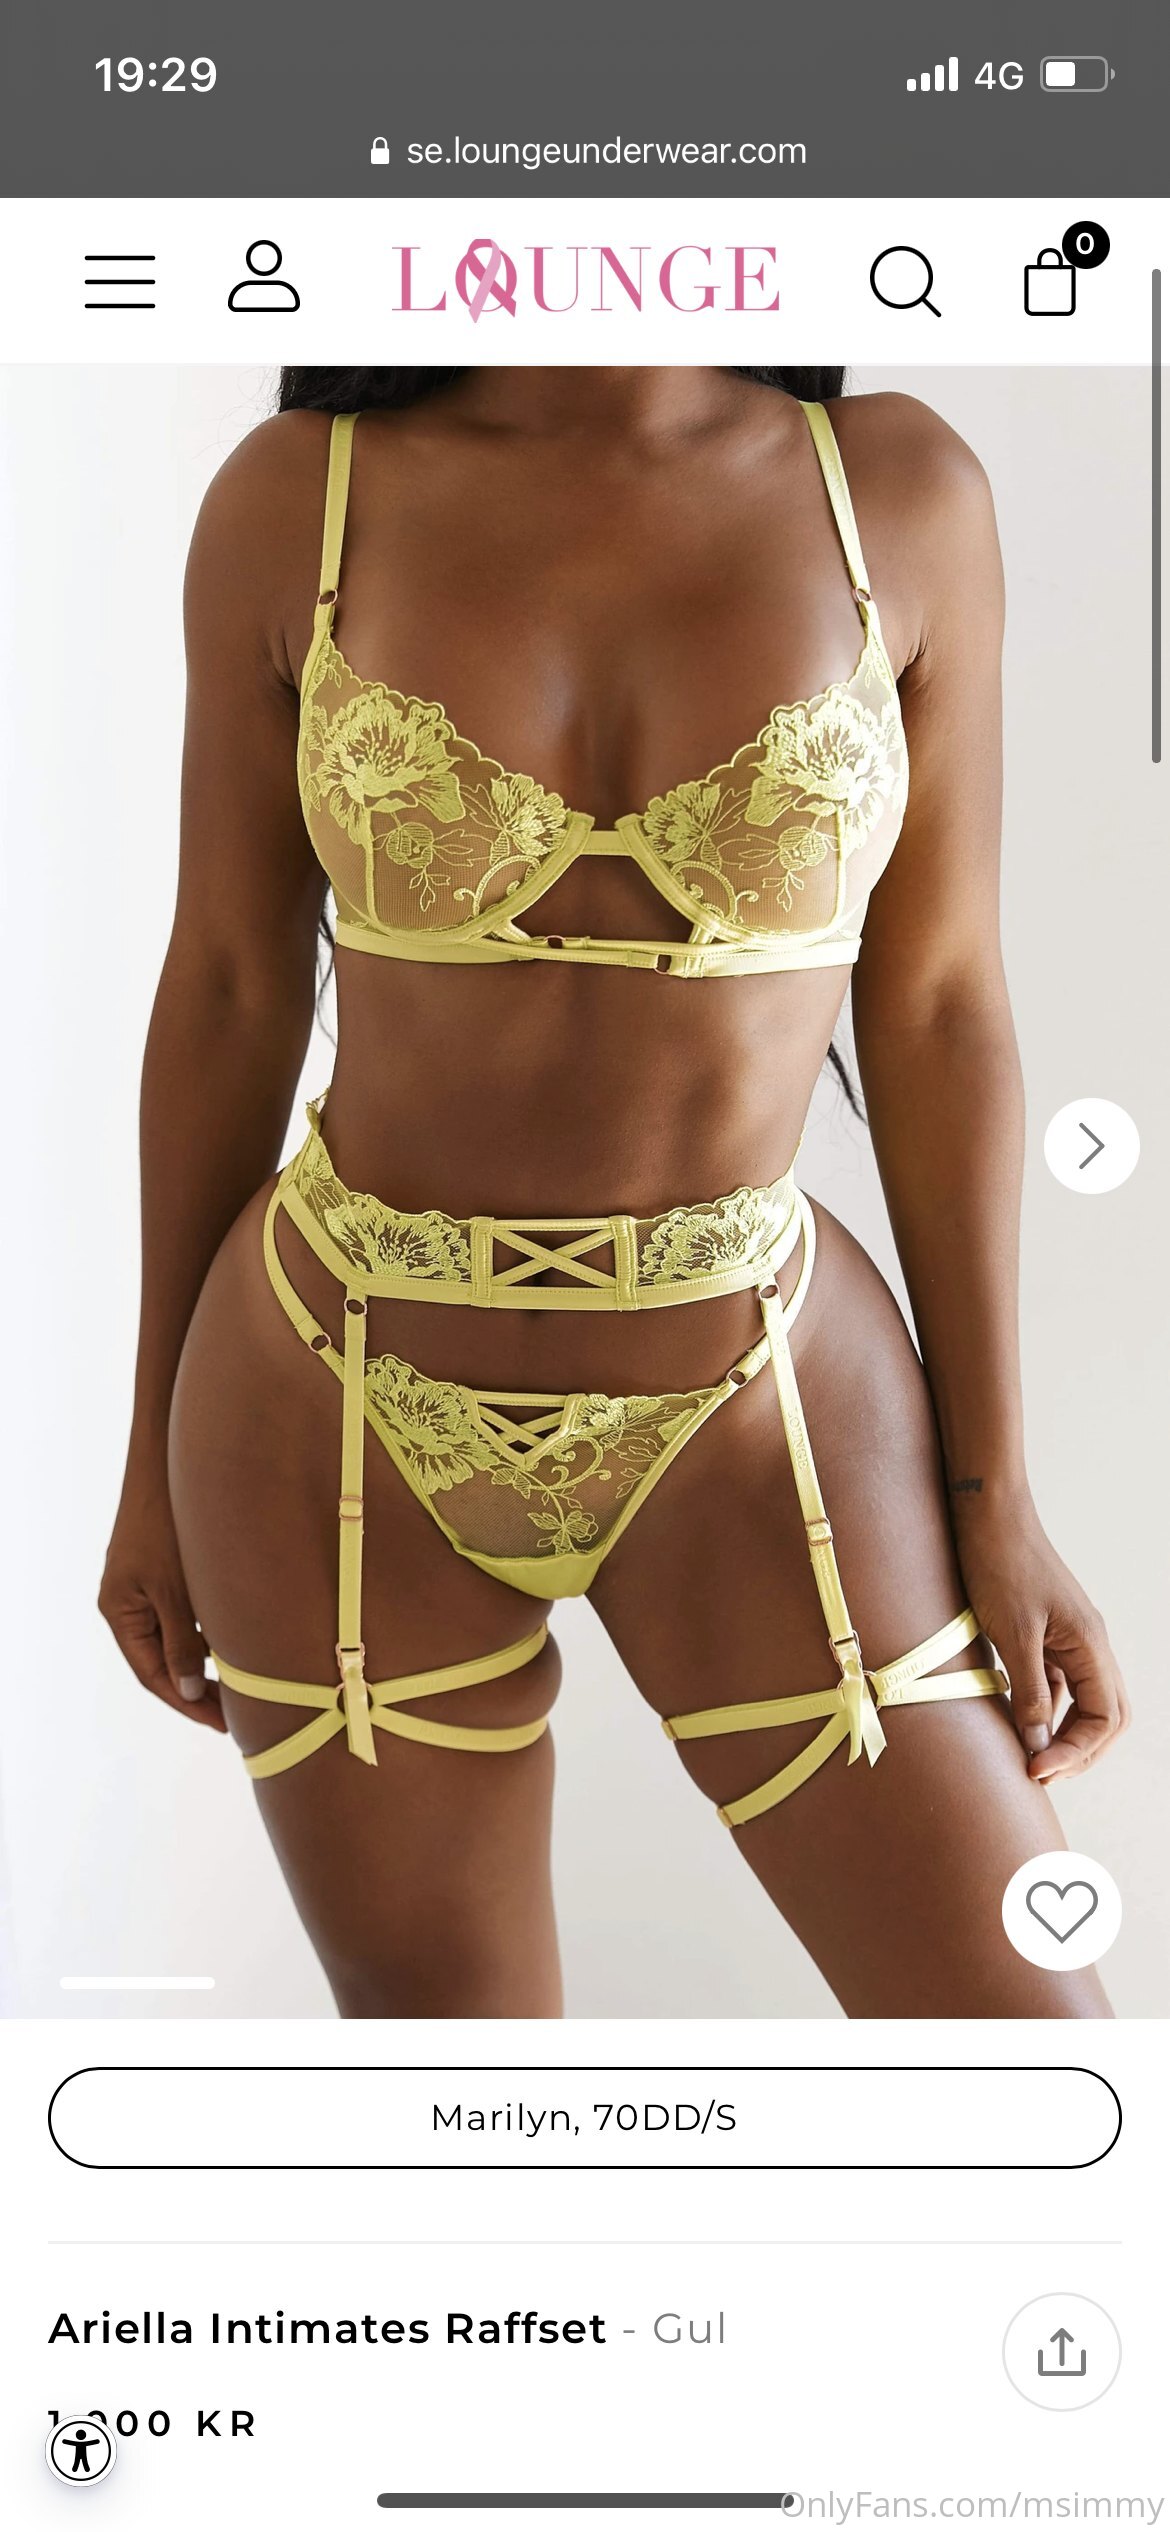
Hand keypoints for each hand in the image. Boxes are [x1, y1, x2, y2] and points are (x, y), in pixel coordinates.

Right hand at [99, 1466, 224, 1733]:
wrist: (167, 1464)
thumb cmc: (166, 1523)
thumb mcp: (175, 1591)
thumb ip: (181, 1643)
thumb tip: (189, 1690)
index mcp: (119, 1612)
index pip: (151, 1674)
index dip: (185, 1702)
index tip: (220, 1724)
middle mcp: (127, 1603)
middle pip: (161, 1661)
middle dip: (197, 1689)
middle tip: (236, 1715)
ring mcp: (144, 1587)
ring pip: (175, 1638)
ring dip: (205, 1662)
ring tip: (242, 1687)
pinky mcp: (163, 1570)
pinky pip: (183, 1614)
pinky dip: (206, 1632)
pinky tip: (235, 1643)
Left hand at [953, 1491, 1127, 1782]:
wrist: (987, 1515)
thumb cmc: (1000, 1565)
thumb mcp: (1012, 1634)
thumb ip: (1030, 1692)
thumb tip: (1038, 1745)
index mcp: (1091, 1645)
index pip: (1105, 1718)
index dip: (1075, 1752)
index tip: (1036, 1768)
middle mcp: (1090, 1645)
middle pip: (1105, 1716)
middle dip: (1078, 1751)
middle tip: (1038, 1773)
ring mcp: (1071, 1640)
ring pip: (1083, 1702)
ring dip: (1062, 1734)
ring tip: (1029, 1757)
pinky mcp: (1048, 1635)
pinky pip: (1059, 1683)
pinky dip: (1045, 1709)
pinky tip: (1018, 1721)